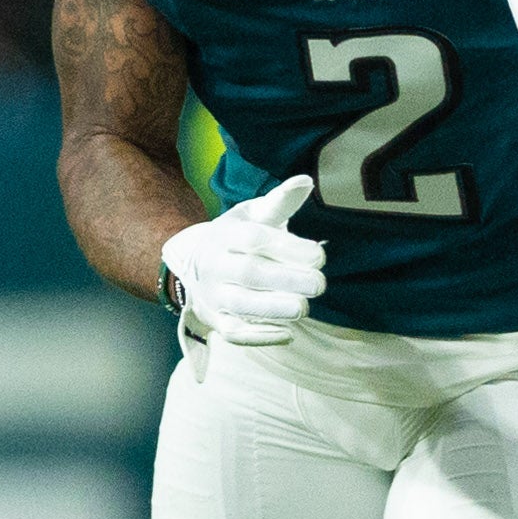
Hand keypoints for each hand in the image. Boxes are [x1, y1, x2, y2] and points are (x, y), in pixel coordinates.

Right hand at [160, 174, 324, 344]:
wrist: (197, 262)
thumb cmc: (239, 236)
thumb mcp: (255, 214)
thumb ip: (281, 201)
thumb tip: (305, 181)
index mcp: (225, 234)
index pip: (254, 240)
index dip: (288, 248)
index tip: (320, 255)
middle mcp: (214, 264)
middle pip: (249, 273)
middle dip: (287, 280)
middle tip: (319, 284)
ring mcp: (212, 295)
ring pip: (240, 306)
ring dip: (274, 309)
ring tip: (303, 308)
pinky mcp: (216, 320)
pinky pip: (234, 333)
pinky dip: (259, 336)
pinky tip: (288, 333)